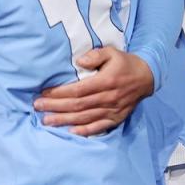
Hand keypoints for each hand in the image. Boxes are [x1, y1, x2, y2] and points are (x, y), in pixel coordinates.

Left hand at [32, 47, 153, 135]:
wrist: (147, 77)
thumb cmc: (124, 63)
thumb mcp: (111, 52)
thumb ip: (95, 55)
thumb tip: (79, 60)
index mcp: (105, 81)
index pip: (78, 90)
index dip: (60, 93)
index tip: (44, 93)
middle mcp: (108, 98)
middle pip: (78, 105)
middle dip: (56, 107)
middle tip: (38, 107)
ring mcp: (113, 110)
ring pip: (85, 118)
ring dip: (65, 120)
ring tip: (47, 121)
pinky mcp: (116, 118)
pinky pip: (99, 127)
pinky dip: (85, 131)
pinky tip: (71, 132)